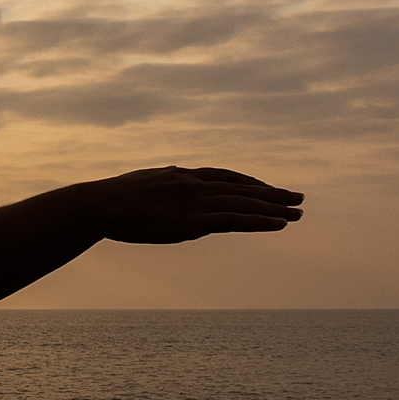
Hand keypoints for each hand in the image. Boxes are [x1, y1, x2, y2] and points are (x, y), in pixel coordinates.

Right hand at [78, 166, 303, 244]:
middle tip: (299, 198)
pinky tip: (279, 224)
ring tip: (299, 213)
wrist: (99, 205)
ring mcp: (195, 200)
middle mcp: (194, 183)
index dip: (249, 182)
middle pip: (242, 187)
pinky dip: (260, 221)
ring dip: (275, 208)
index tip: (267, 187)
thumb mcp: (139, 187)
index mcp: (181, 175)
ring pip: (244, 203)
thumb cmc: (111, 200)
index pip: (224, 176)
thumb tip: (160, 194)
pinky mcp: (193, 220)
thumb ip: (158, 189)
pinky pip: (235, 220)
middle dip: (272, 193)